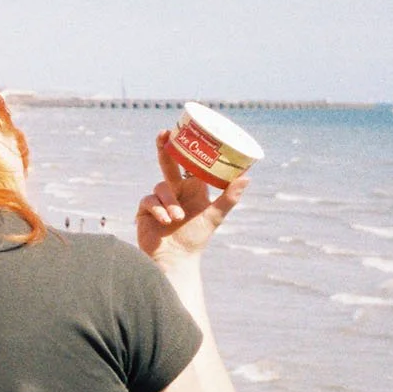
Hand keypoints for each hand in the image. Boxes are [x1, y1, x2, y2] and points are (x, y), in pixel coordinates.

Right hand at [136, 131, 247, 262]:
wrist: (176, 259)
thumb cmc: (197, 238)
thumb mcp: (215, 216)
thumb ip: (229, 197)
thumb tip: (247, 177)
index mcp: (192, 188)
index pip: (188, 163)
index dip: (184, 147)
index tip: (182, 131)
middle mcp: (175, 190)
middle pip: (168, 163)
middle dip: (164, 147)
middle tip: (163, 134)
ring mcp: (160, 200)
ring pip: (160, 187)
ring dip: (170, 202)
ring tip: (177, 218)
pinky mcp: (145, 210)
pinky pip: (150, 202)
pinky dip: (159, 210)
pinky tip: (166, 221)